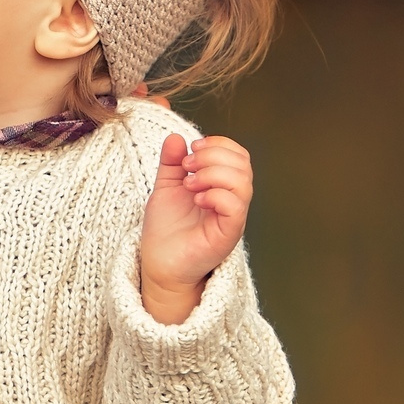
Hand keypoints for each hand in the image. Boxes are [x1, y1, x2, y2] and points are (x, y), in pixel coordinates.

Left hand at [138, 132, 252, 322]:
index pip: (238, 155)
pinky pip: (235, 206)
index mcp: (222, 187)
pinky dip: (215, 194)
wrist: (159, 265)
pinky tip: (196, 199)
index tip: (192, 149)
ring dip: (212, 173)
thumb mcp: (166, 187)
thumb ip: (171, 163)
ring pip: (243, 182)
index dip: (219, 144)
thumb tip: (176, 137)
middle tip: (187, 166)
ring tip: (189, 184)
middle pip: (243, 163)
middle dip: (213, 155)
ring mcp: (232, 218)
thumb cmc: (165, 230)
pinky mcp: (228, 234)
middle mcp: (232, 200)